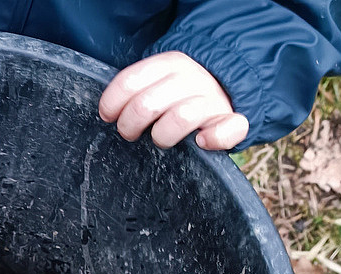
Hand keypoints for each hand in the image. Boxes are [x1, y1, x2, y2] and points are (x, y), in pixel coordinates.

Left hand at [98, 51, 248, 150]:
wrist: (229, 88)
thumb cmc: (181, 92)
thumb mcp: (160, 79)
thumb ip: (136, 89)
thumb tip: (107, 111)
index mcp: (170, 64)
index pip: (131, 81)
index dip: (112, 103)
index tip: (109, 116)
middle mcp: (192, 79)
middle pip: (146, 105)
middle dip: (130, 125)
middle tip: (130, 133)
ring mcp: (213, 100)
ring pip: (180, 118)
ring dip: (162, 135)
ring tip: (160, 139)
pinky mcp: (233, 121)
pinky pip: (227, 131)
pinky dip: (214, 138)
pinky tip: (201, 141)